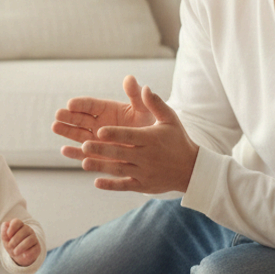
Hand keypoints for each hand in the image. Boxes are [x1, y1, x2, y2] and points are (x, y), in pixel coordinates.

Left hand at [1, 219, 40, 266]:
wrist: (18, 256)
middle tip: (10, 246)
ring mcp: (34, 238)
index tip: (8, 235)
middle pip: (25, 230)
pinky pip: (35, 249)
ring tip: (15, 252)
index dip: (12, 228)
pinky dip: (28, 253)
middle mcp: (28, 230)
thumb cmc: (11, 244)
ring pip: (30, 239)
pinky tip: (24, 255)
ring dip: (21, 247)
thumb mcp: (5, 239)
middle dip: (15, 239)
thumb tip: (5, 224)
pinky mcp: (37, 247)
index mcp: (19, 225)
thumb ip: (4, 232)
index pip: (17, 221)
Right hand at [53, 75, 155, 159]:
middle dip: (68, 116)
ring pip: (78, 134)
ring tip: (55, 127)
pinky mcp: (97, 155)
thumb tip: (130, 78)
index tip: (71, 103)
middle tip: (58, 114)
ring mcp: (96, 139)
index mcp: (107, 109)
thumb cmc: (149, 123)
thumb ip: (135, 95)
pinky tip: (64, 151)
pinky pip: (84, 154)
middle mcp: (98, 123)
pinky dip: (74, 153)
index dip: (81, 104)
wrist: (155, 146)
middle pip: (80, 118)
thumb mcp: (143, 108)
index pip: (90, 104)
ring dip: (66, 131)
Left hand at [75, 82, 198, 194]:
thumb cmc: (177, 140)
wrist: (191, 169)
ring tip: (84, 162)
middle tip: (84, 145)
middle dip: (102, 150)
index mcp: (151, 139)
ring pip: (120, 169)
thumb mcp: (170, 119)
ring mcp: (145, 173)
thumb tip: (145, 87)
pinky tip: (96, 182)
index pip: (130, 136)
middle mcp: (148, 157)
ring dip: (101, 167)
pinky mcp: (143, 186)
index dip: (115, 134)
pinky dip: (111, 185)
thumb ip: (155, 104)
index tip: (99, 131)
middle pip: (121, 153)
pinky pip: (125, 186)